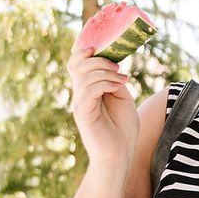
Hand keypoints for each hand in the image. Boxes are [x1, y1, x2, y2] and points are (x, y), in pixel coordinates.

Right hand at [67, 39, 138, 165]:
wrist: (119, 155)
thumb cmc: (122, 129)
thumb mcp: (122, 97)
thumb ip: (114, 80)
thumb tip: (113, 65)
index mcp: (88, 89)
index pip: (77, 63)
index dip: (82, 48)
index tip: (99, 42)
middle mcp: (80, 94)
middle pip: (76, 63)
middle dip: (95, 57)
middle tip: (116, 64)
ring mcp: (79, 103)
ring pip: (84, 74)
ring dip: (105, 70)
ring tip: (121, 77)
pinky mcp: (83, 112)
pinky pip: (89, 89)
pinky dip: (105, 82)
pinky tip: (119, 85)